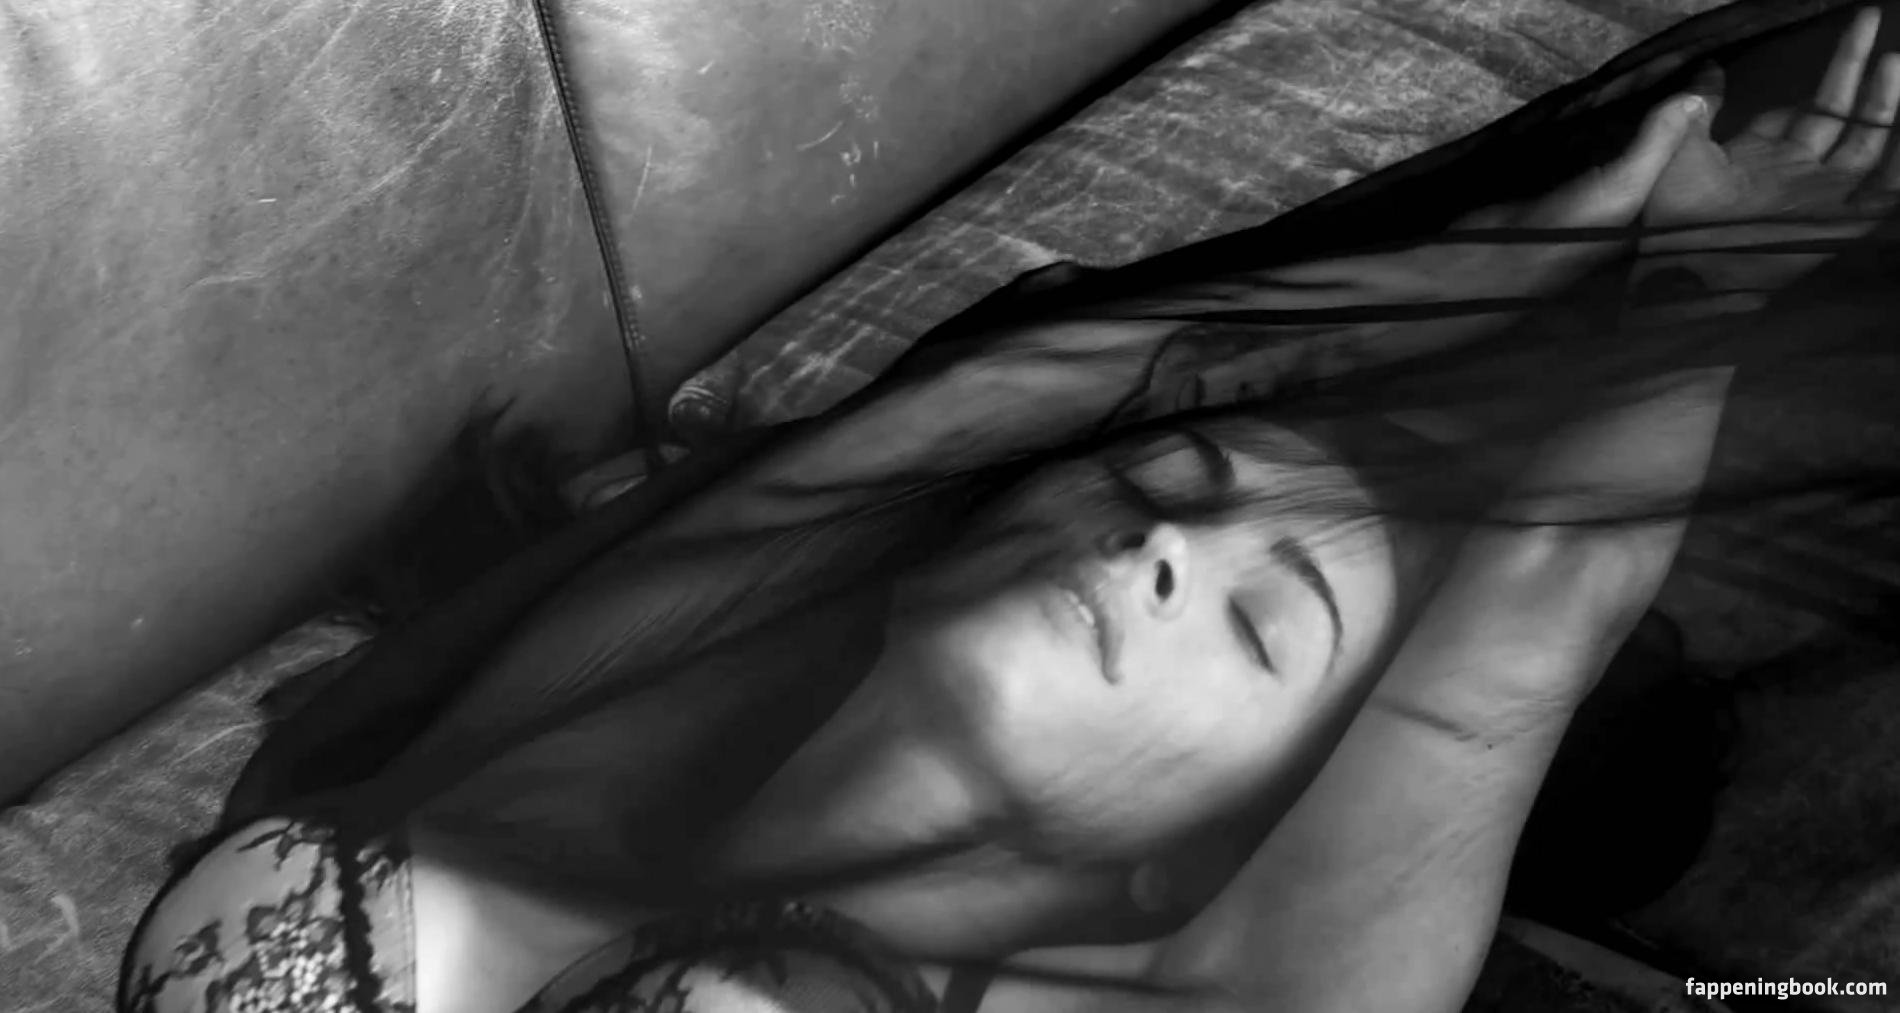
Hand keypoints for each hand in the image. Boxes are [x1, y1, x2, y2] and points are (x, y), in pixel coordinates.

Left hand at [1638, 7, 1899, 301]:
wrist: (1680, 268)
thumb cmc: (1673, 215)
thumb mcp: (1681, 150)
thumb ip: (1699, 108)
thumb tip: (1709, 67)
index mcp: (1764, 155)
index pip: (1807, 107)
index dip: (1831, 70)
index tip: (1854, 29)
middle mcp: (1797, 173)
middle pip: (1840, 114)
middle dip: (1858, 71)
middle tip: (1873, 21)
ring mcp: (1820, 197)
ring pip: (1866, 143)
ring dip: (1882, 104)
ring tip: (1894, 62)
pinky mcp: (1836, 225)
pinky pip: (1881, 193)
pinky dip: (1899, 164)